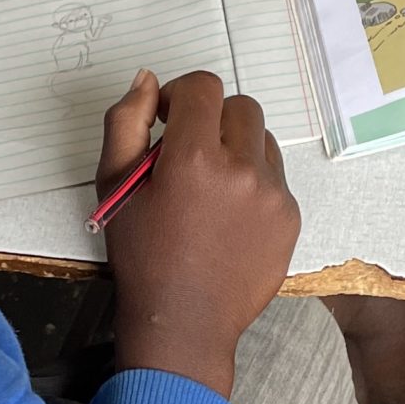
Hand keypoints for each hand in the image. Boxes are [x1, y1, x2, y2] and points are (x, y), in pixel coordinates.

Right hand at [100, 70, 297, 401]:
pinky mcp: (290, 217)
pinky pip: (275, 177)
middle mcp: (241, 170)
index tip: (170, 120)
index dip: (181, 96)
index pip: (203, 87)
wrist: (184, 322)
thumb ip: (126, 123)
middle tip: (189, 155)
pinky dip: (253, 183)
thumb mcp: (115, 187)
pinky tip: (228, 216)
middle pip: (238, 107)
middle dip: (212, 120)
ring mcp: (273, 195)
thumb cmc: (143, 257)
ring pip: (262, 139)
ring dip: (237, 148)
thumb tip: (147, 81)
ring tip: (211, 188)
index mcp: (194, 159)